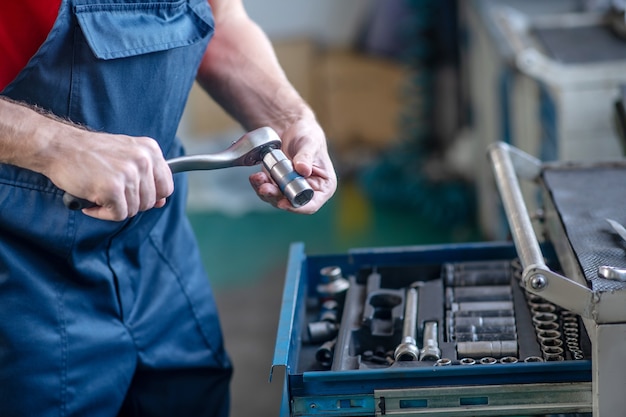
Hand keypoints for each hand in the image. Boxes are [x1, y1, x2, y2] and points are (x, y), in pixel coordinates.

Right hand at [45, 126, 173, 220]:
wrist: (58, 147)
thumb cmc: (90, 153)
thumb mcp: (125, 155)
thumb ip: (146, 176)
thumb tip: (160, 203)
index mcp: (150, 150)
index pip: (166, 186)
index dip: (152, 197)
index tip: (136, 195)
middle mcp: (143, 160)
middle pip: (149, 201)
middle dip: (130, 203)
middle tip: (111, 195)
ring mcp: (129, 174)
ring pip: (134, 210)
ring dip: (115, 208)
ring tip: (99, 195)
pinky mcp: (113, 188)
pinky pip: (118, 215)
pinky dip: (103, 214)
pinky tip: (91, 203)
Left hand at [249, 119, 336, 213]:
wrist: (291, 127)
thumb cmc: (307, 134)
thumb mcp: (310, 143)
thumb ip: (306, 157)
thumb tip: (303, 170)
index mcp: (323, 186)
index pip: (312, 204)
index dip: (298, 207)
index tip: (284, 203)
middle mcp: (308, 191)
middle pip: (291, 203)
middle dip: (276, 197)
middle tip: (265, 188)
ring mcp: (292, 188)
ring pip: (277, 198)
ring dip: (265, 191)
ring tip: (258, 178)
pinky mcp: (278, 184)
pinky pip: (268, 189)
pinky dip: (260, 184)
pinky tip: (256, 176)